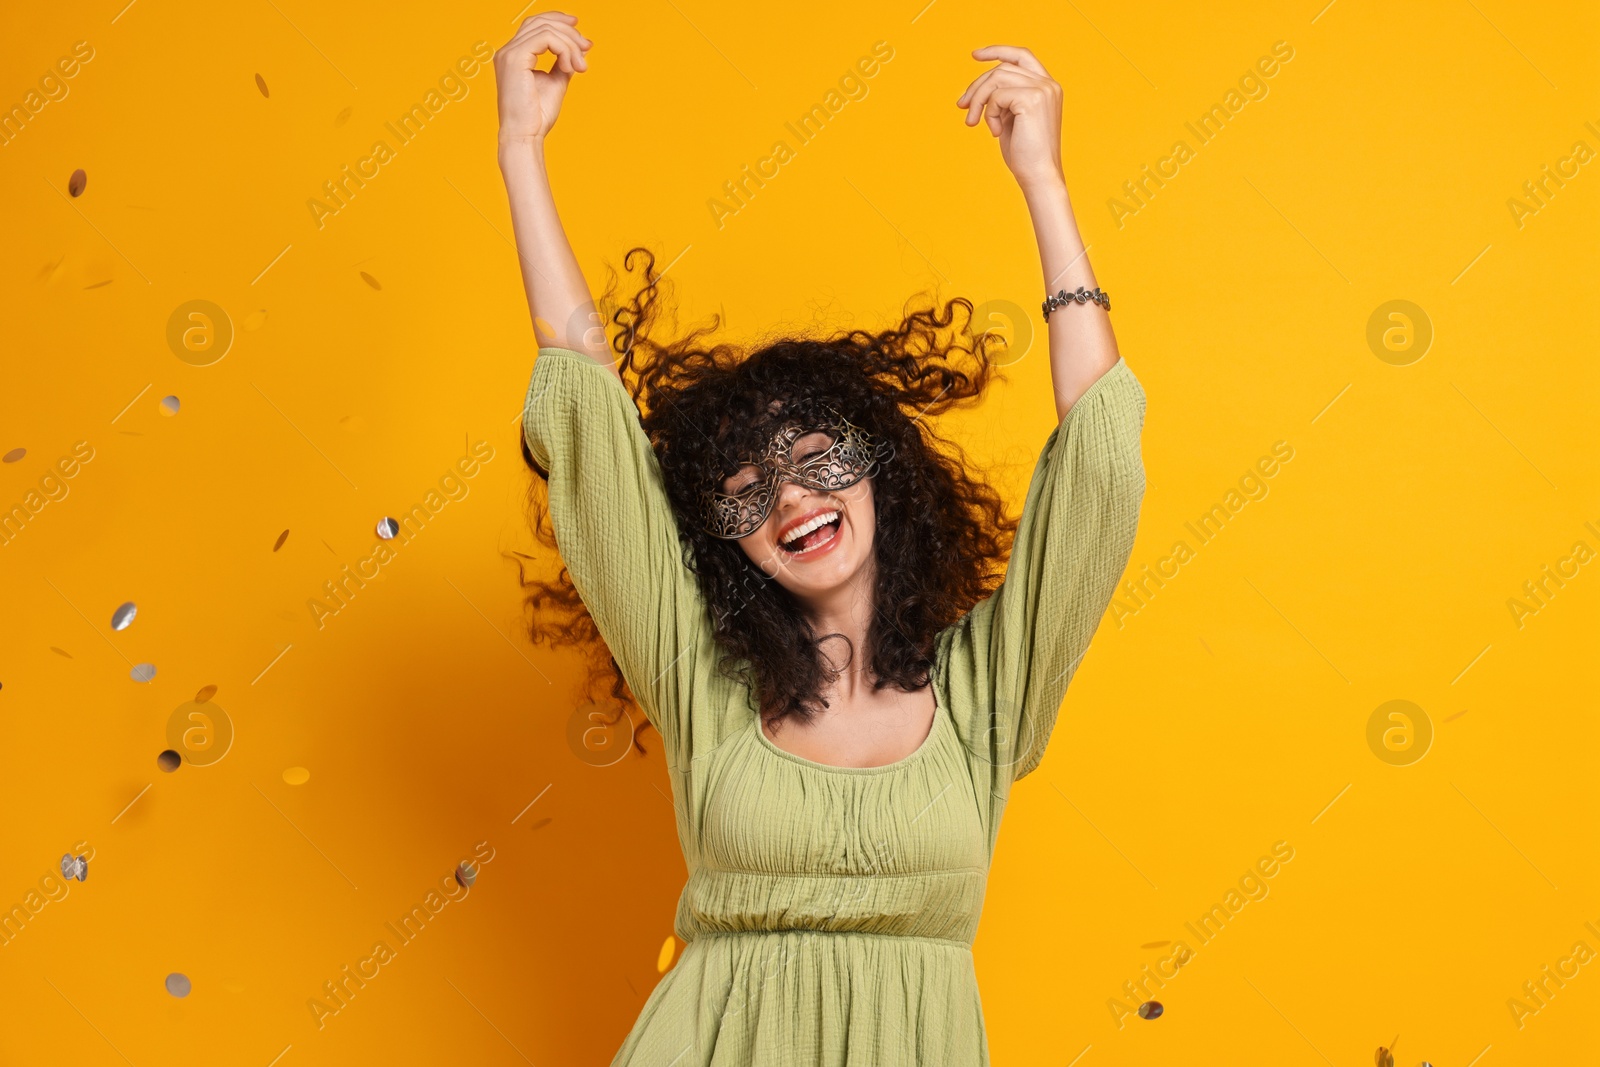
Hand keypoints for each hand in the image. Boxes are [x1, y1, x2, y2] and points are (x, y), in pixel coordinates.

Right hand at [494, 11, 591, 146]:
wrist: (525, 136)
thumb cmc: (536, 117)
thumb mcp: (555, 82)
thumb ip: (563, 63)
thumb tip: (580, 48)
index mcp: (514, 56)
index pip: (536, 25)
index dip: (560, 22)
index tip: (583, 38)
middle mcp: (507, 51)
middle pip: (541, 21)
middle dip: (569, 31)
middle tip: (587, 47)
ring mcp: (509, 53)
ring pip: (546, 29)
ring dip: (570, 45)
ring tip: (579, 66)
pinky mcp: (515, 58)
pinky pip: (546, 38)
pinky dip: (563, 49)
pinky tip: (568, 67)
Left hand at [955, 45, 1063, 191]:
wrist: (1039, 176)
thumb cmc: (1025, 155)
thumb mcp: (1012, 120)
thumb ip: (1003, 100)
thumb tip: (974, 91)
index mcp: (1047, 87)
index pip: (1021, 56)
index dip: (998, 51)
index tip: (975, 55)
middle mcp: (1048, 84)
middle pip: (1002, 67)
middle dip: (977, 86)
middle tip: (962, 106)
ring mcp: (1042, 90)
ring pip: (996, 78)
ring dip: (979, 100)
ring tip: (974, 122)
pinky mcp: (1032, 99)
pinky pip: (997, 96)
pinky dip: (989, 114)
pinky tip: (995, 132)